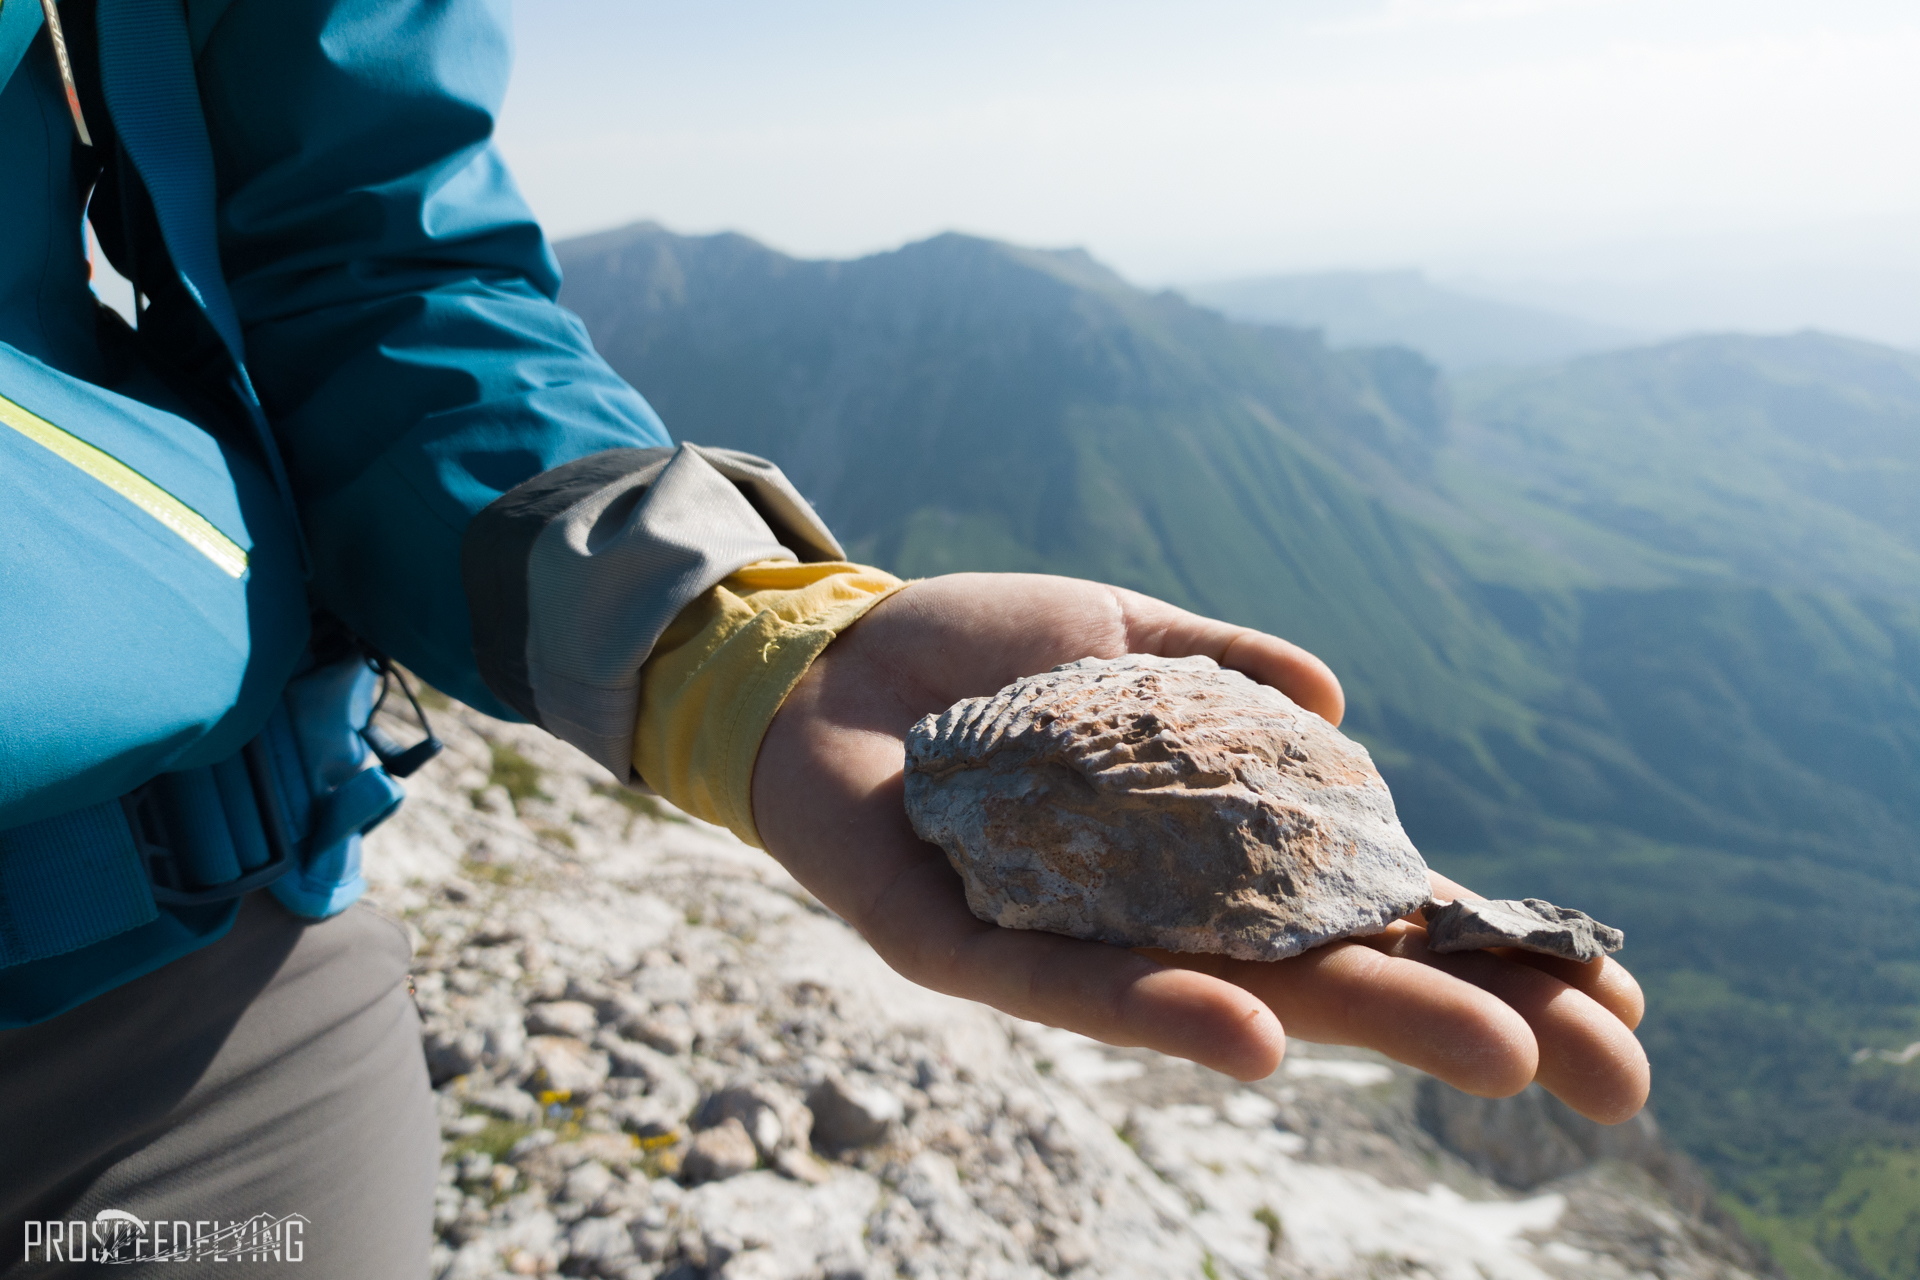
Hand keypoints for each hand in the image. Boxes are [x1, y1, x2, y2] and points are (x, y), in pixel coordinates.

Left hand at [751, 573, 1648, 1122]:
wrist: (824, 660)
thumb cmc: (975, 660)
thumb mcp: (1119, 633)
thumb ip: (1222, 664)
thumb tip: (1344, 711)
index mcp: (1202, 853)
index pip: (1367, 915)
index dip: (1485, 948)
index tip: (1617, 987)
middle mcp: (1153, 916)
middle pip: (1328, 982)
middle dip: (1471, 1021)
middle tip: (1617, 1076)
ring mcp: (1065, 938)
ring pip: (1226, 1004)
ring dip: (1356, 1026)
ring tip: (1490, 1055)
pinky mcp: (961, 943)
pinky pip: (1064, 987)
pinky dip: (1157, 1013)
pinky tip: (1253, 1039)